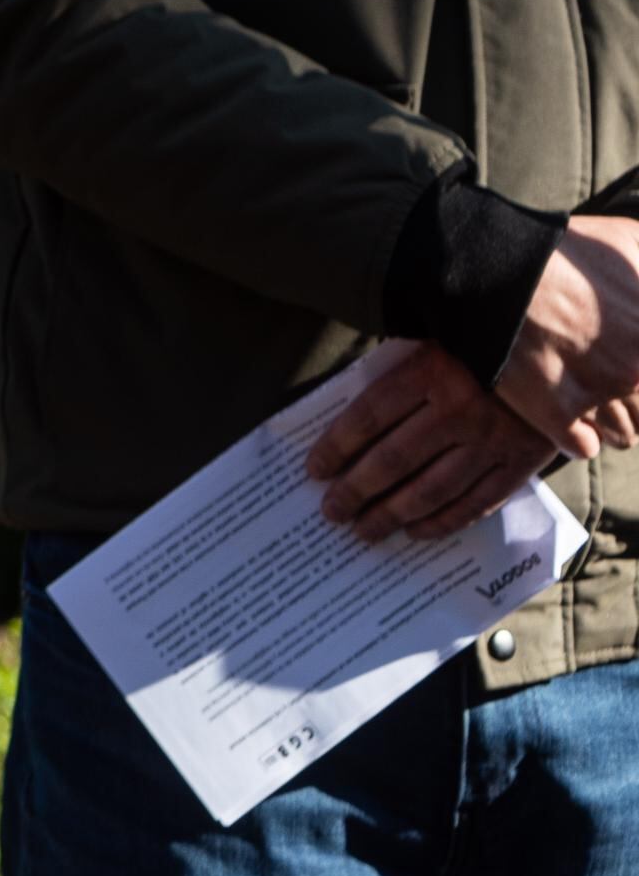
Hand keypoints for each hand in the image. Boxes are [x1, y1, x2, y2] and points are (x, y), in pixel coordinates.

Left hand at [309, 342, 555, 540]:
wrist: (561, 352)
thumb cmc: (480, 347)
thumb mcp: (435, 344)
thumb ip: (398, 375)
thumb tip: (350, 421)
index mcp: (431, 373)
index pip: (368, 417)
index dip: (336, 447)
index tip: (314, 470)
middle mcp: (459, 411)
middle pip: (393, 459)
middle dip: (355, 490)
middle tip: (331, 512)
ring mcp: (492, 441)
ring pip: (430, 489)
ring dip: (391, 514)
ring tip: (363, 529)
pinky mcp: (520, 464)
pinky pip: (474, 503)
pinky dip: (441, 522)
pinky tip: (414, 531)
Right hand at [498, 214, 638, 457]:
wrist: (488, 269)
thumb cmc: (560, 253)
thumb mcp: (630, 242)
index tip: (626, 357)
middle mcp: (637, 370)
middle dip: (635, 396)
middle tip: (605, 372)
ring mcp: (600, 395)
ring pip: (626, 433)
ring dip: (610, 418)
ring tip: (584, 392)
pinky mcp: (557, 415)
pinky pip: (585, 446)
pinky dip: (577, 433)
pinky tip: (565, 410)